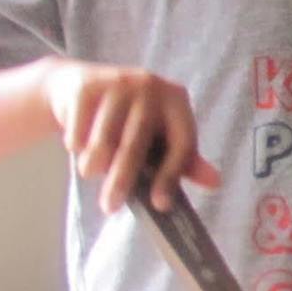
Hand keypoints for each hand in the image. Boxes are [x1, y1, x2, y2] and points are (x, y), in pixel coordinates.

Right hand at [41, 59, 219, 213]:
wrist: (82, 86)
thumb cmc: (130, 119)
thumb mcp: (161, 135)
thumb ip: (184, 160)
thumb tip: (215, 182)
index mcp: (177, 101)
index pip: (181, 143)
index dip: (171, 176)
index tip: (160, 205)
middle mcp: (151, 87)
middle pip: (136, 144)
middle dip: (122, 180)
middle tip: (110, 207)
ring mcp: (118, 83)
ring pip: (103, 140)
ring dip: (93, 165)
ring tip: (90, 171)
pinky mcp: (86, 86)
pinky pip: (79, 132)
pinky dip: (76, 146)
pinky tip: (78, 142)